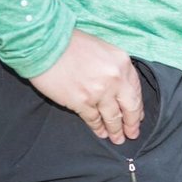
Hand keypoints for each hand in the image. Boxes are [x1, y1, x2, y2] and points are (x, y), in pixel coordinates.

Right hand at [29, 29, 143, 144]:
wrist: (44, 42)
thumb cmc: (71, 43)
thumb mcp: (102, 50)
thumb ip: (114, 69)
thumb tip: (121, 90)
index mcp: (123, 63)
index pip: (136, 91)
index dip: (137, 107)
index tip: (137, 117)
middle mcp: (115, 79)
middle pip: (130, 107)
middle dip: (132, 124)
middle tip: (133, 134)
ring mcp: (99, 92)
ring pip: (113, 117)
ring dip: (116, 130)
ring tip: (117, 139)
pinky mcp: (82, 102)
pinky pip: (93, 119)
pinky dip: (98, 127)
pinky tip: (101, 132)